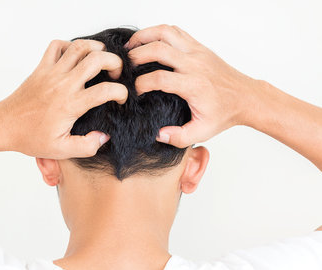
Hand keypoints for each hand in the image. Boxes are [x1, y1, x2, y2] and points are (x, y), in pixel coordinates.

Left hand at [0, 39, 127, 158]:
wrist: (5, 125)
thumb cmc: (30, 138)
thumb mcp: (61, 150)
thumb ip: (87, 146)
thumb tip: (103, 137)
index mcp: (71, 105)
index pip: (105, 90)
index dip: (120, 92)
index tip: (121, 98)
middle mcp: (63, 85)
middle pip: (96, 59)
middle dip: (114, 62)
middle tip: (115, 73)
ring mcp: (51, 73)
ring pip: (78, 47)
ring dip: (95, 48)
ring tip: (100, 59)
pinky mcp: (41, 68)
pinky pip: (57, 45)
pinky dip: (69, 46)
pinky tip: (74, 58)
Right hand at [125, 24, 260, 147]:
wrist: (246, 97)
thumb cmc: (224, 113)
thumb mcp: (202, 132)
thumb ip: (178, 137)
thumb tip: (157, 134)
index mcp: (194, 85)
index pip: (159, 78)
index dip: (141, 84)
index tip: (134, 92)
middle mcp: (195, 64)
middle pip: (158, 49)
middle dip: (136, 56)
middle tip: (124, 66)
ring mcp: (197, 52)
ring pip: (165, 33)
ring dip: (144, 36)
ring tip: (130, 47)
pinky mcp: (198, 47)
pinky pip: (174, 31)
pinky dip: (157, 33)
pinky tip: (147, 42)